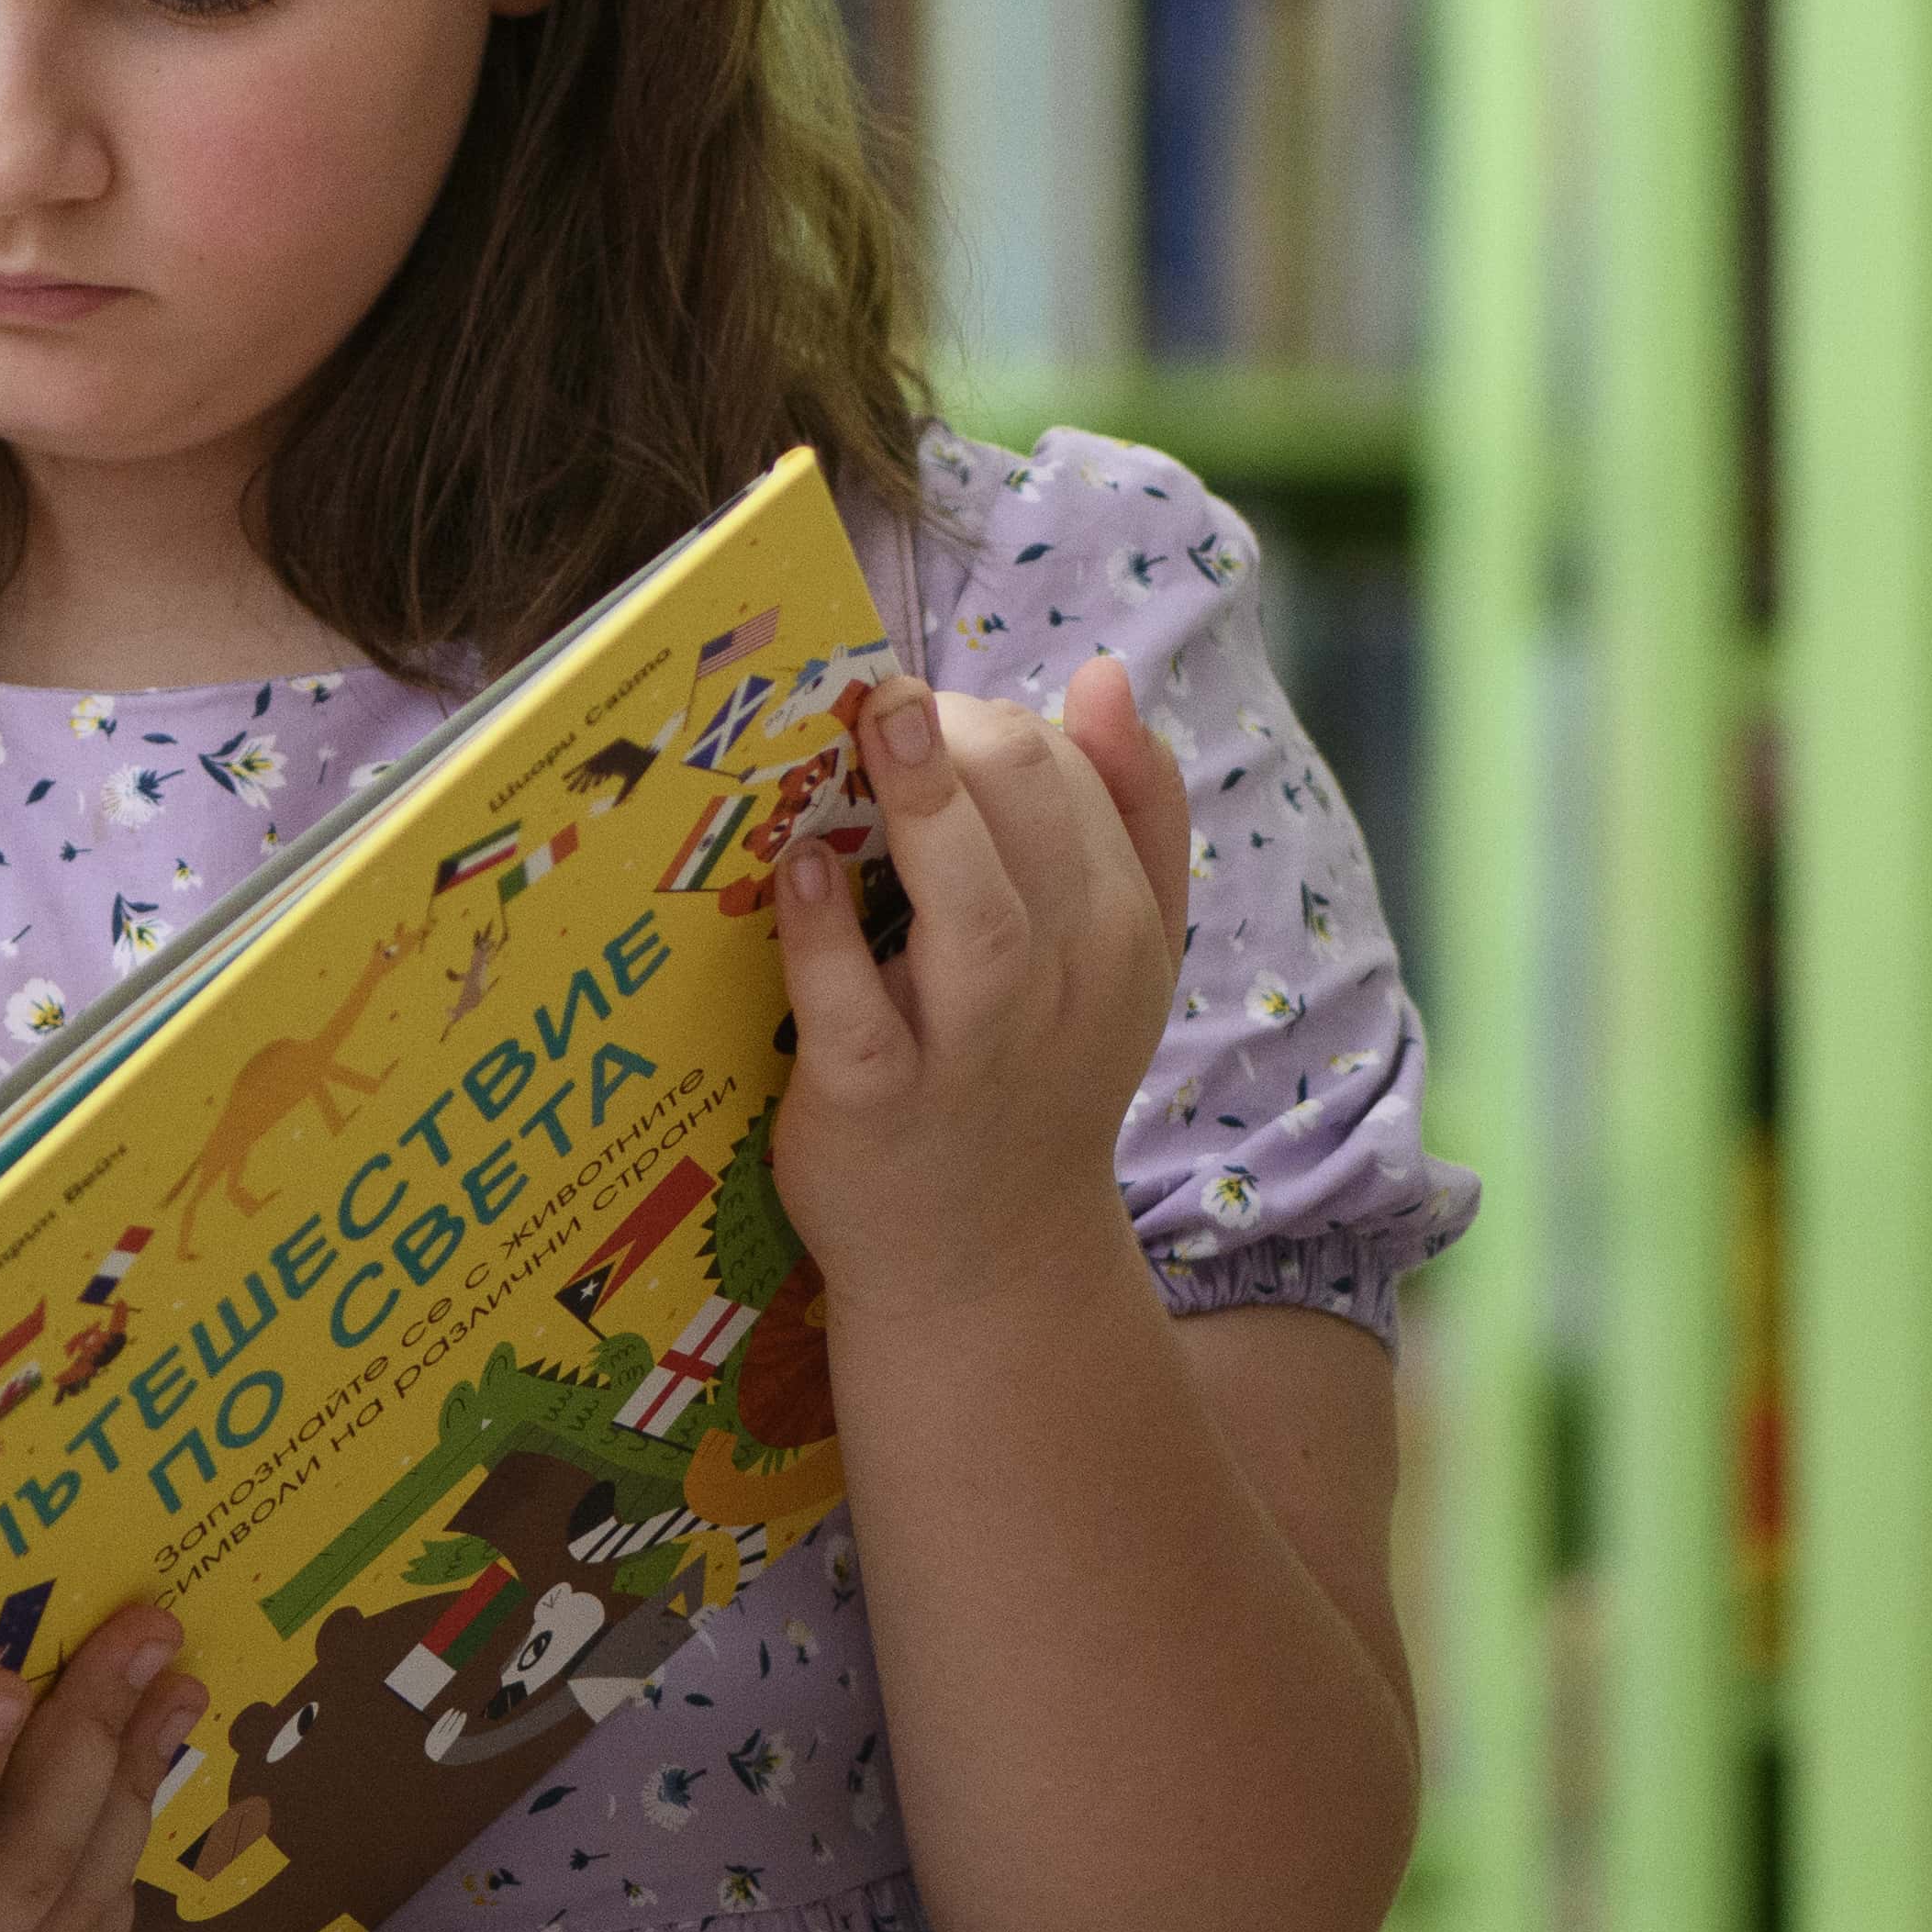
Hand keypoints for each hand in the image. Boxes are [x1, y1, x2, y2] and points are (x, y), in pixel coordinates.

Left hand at [763, 667, 1187, 1338]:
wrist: (983, 1256)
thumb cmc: (1039, 1071)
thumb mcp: (1123, 952)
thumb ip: (1133, 813)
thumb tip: (1102, 676)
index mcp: (1118, 928)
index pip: (1070, 773)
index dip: (991, 718)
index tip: (925, 714)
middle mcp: (1060, 981)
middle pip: (1032, 808)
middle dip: (960, 730)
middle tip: (885, 704)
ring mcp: (969, 1046)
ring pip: (971, 908)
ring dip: (921, 803)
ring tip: (874, 721)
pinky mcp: (875, 1102)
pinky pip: (852, 1010)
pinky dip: (823, 936)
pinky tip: (798, 868)